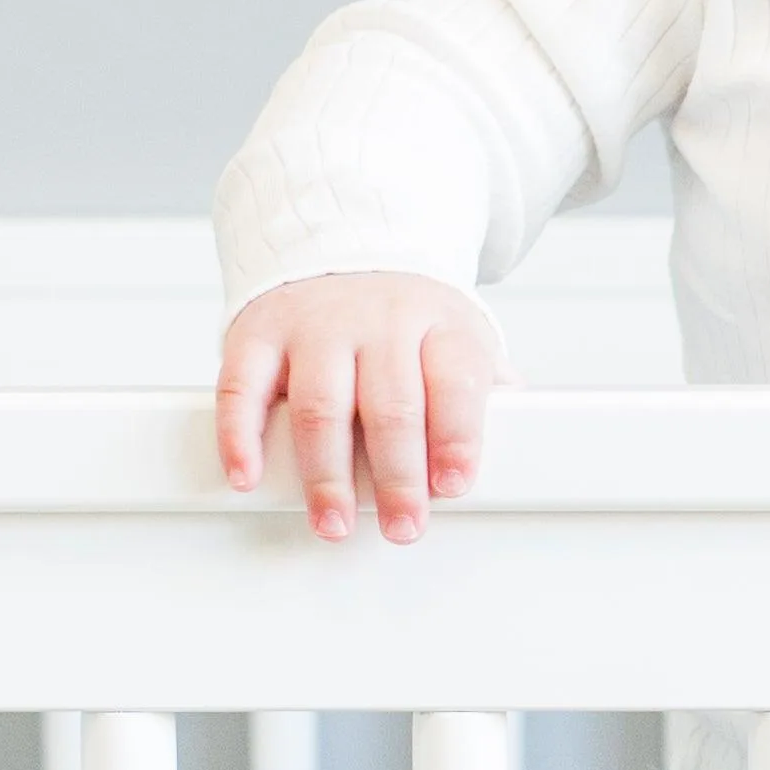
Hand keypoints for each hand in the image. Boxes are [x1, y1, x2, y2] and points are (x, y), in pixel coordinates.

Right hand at [215, 270, 504, 543]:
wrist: (339, 243)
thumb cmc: (405, 318)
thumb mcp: (457, 338)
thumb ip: (486, 387)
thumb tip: (528, 432)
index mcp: (438, 326)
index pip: (455, 381)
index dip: (457, 436)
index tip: (453, 484)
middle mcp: (378, 321)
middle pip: (391, 404)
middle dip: (398, 475)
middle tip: (403, 526)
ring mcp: (315, 325)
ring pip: (321, 404)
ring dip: (326, 474)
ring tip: (333, 522)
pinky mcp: (260, 332)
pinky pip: (244, 385)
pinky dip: (241, 435)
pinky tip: (249, 475)